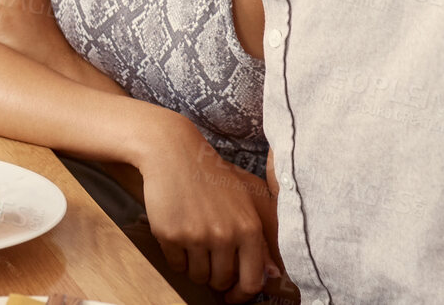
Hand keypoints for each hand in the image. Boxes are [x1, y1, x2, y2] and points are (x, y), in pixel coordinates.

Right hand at [136, 120, 280, 302]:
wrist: (172, 152)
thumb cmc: (210, 175)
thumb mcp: (243, 200)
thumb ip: (259, 238)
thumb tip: (272, 274)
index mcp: (249, 228)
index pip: (252, 280)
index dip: (241, 295)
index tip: (231, 297)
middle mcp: (226, 235)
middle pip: (222, 280)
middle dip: (213, 276)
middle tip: (206, 258)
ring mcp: (197, 235)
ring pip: (197, 276)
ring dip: (194, 267)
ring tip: (191, 242)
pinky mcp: (171, 235)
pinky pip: (175, 264)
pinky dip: (175, 257)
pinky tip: (176, 234)